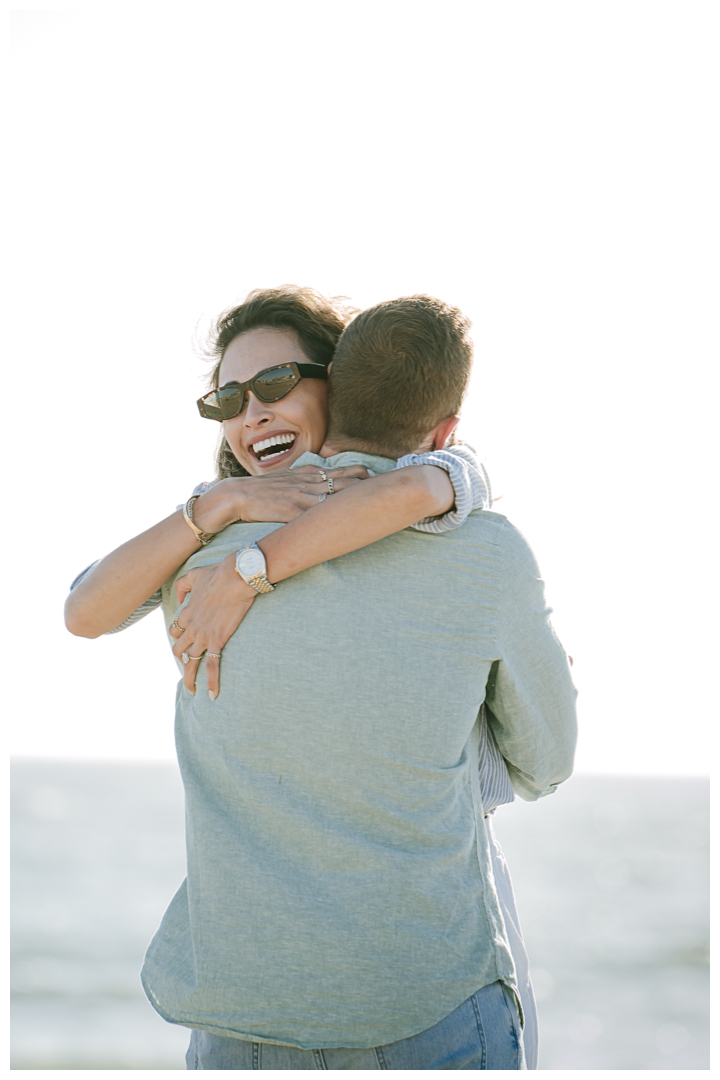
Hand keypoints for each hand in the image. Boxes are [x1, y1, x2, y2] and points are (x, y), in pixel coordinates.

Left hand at [168, 556, 256, 698]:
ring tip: (192, 691)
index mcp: (186, 613)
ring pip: (191, 662)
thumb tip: (179, 598)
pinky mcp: (217, 640)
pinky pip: (212, 665)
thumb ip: (182, 585)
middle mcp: (191, 628)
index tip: (185, 645)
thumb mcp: (194, 575)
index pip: (175, 632)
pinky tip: (212, 695)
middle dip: (182, 661)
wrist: (235, 577)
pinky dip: (211, 682)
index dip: (179, 639)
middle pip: (179, 651)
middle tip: (188, 670)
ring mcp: (203, 636)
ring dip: (190, 678)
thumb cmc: (218, 574)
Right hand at [193, 465, 369, 530]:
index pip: (345, 471)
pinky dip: (333, 521)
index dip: (364, 476)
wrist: (236, 496)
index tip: (379, 481)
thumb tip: (324, 476)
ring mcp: (302, 497)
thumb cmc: (262, 489)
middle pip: (348, 484)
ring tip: (379, 510)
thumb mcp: (288, 477)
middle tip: (390, 494)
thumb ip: (307, 477)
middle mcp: (310, 484)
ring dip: (358, 504)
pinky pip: (317, 517)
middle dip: (369, 489)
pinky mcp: (293, 512)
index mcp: (310, 475)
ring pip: (337, 499)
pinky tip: (349, 527)